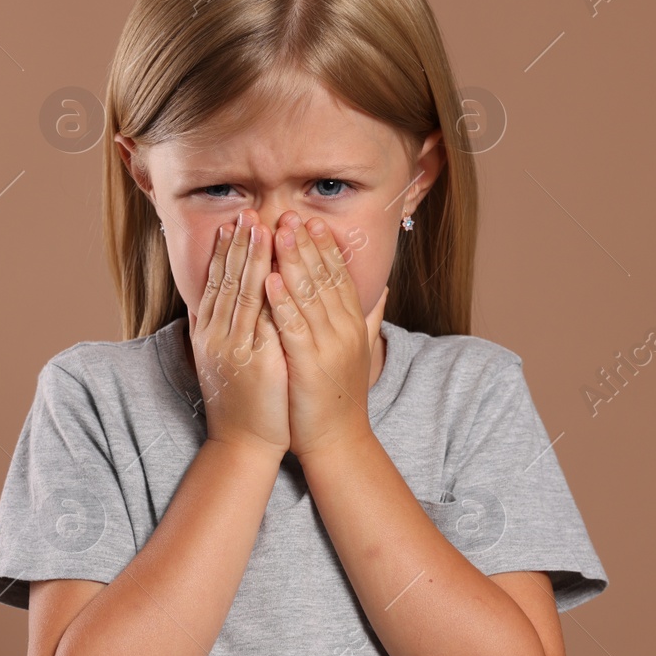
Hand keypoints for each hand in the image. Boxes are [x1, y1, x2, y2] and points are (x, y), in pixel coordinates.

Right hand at [189, 210, 288, 458]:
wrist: (241, 443)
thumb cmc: (239, 402)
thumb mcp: (223, 360)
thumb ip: (218, 330)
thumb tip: (210, 304)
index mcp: (210, 332)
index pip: (217, 282)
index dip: (226, 251)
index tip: (235, 222)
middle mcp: (216, 335)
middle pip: (227, 280)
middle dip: (239, 244)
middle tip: (248, 212)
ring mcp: (232, 348)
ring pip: (241, 293)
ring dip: (251, 258)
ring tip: (260, 228)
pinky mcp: (252, 362)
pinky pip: (259, 322)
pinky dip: (265, 296)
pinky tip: (273, 272)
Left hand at [266, 213, 387, 460]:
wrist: (339, 441)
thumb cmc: (340, 397)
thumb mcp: (358, 351)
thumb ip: (371, 317)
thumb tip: (384, 289)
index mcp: (353, 325)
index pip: (340, 276)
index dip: (326, 247)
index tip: (313, 221)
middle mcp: (345, 330)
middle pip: (325, 278)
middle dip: (307, 244)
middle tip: (291, 214)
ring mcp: (329, 347)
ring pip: (310, 296)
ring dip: (293, 261)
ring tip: (278, 233)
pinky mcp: (310, 366)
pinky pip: (295, 327)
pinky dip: (283, 302)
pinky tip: (270, 280)